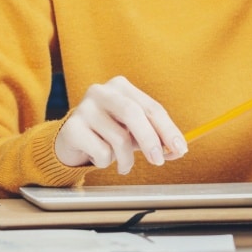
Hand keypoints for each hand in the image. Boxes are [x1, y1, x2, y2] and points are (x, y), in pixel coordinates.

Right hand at [54, 76, 187, 174]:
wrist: (71, 140)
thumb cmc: (108, 133)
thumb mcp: (133, 132)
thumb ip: (156, 138)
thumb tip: (177, 150)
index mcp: (122, 86)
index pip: (152, 107)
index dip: (168, 130)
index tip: (180, 148)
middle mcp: (102, 91)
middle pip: (133, 114)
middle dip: (150, 140)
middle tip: (158, 161)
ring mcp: (84, 108)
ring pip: (118, 138)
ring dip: (126, 159)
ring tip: (123, 165)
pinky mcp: (71, 127)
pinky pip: (100, 151)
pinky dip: (105, 161)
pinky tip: (99, 158)